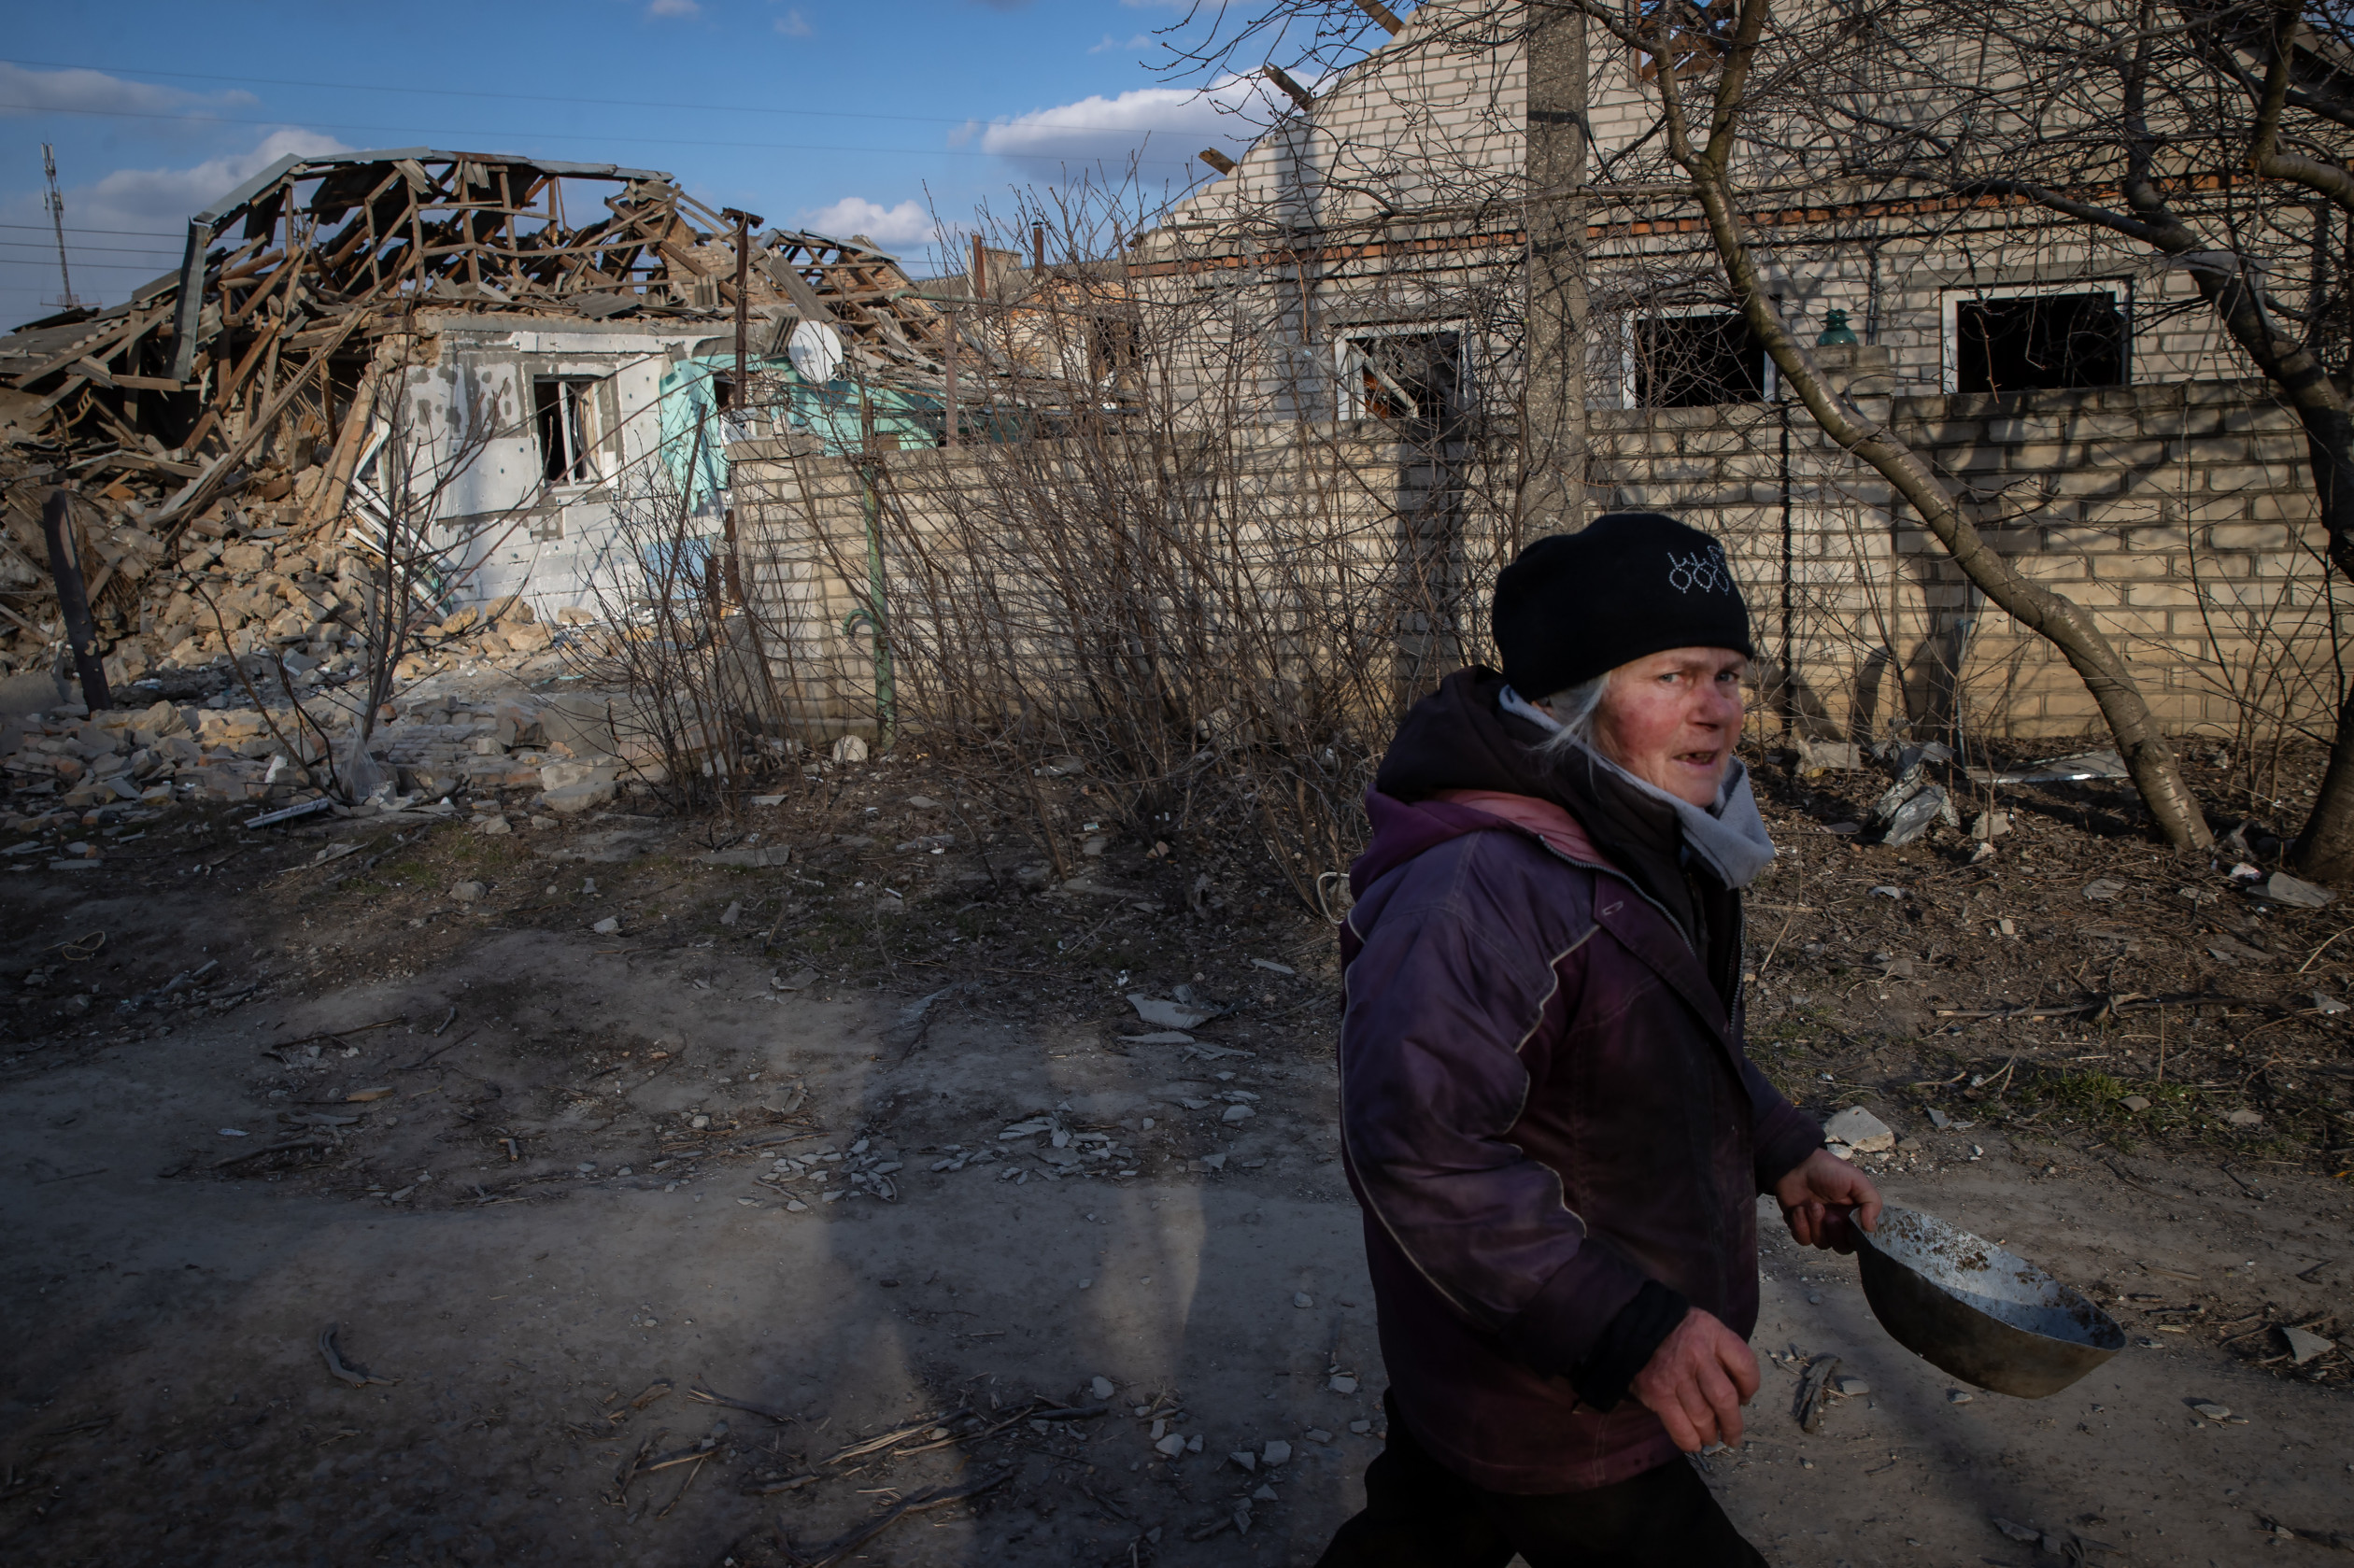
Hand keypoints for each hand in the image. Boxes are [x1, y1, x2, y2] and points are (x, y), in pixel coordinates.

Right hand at [1629, 1307, 1758, 1452]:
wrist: (1632, 1323)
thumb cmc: (1673, 1330)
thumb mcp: (1703, 1328)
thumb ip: (1720, 1354)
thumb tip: (1737, 1397)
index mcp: (1713, 1333)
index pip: (1745, 1366)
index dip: (1750, 1388)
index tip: (1744, 1399)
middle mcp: (1697, 1353)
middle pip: (1724, 1398)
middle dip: (1733, 1424)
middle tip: (1733, 1437)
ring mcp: (1675, 1374)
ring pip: (1703, 1416)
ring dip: (1710, 1434)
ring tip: (1710, 1439)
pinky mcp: (1657, 1392)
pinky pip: (1678, 1425)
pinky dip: (1689, 1440)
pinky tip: (1694, 1444)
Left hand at [1773, 1148, 1882, 1252]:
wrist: (1796, 1164)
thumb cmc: (1828, 1169)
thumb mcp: (1857, 1180)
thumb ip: (1872, 1203)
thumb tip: (1872, 1227)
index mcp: (1854, 1214)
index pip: (1860, 1240)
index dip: (1855, 1238)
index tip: (1848, 1224)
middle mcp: (1838, 1223)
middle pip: (1842, 1247)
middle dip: (1835, 1232)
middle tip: (1830, 1215)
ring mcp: (1818, 1225)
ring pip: (1822, 1244)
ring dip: (1816, 1224)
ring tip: (1812, 1205)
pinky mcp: (1800, 1225)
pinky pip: (1803, 1240)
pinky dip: (1800, 1226)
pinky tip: (1799, 1209)